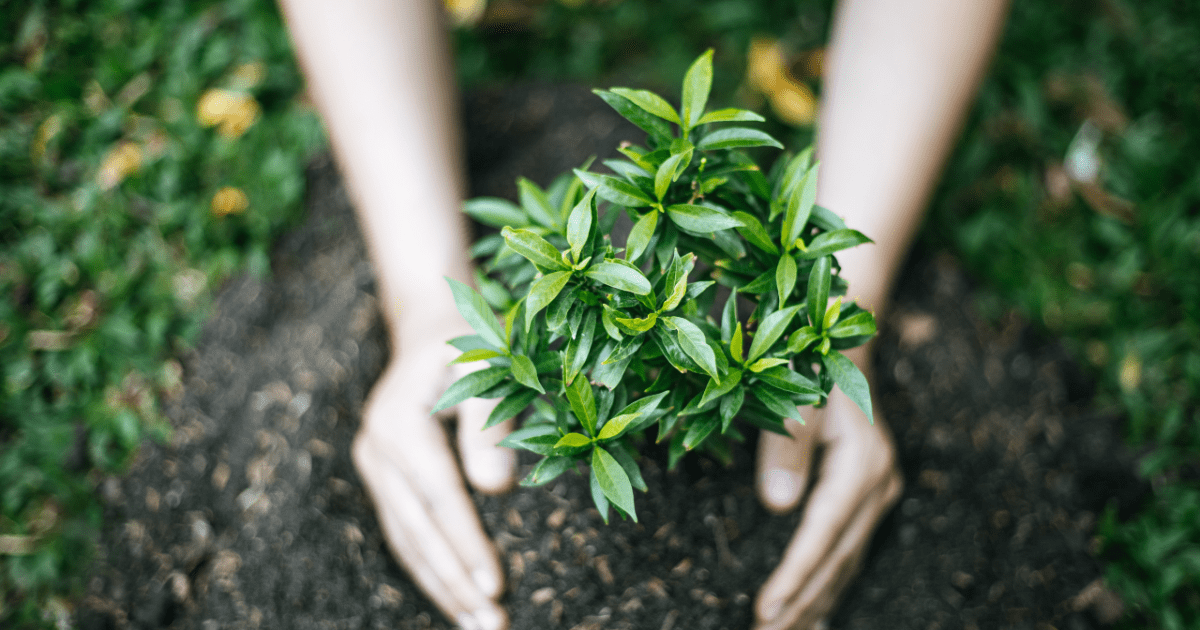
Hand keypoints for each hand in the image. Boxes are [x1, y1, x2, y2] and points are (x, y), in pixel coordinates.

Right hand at [352, 334, 515, 629]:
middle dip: (455, 583)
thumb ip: (490, 423)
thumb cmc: (469, 342)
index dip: (467, 544)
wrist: (429, 327)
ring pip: (406, 540)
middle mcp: (377, 449)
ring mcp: (375, 466)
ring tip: (476, 626)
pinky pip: (405, 533)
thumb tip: (496, 488)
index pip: (439, 497)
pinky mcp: (383, 479)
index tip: (496, 586)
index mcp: (399, 422)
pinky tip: (454, 600)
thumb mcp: (487, 366)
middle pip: (417, 530)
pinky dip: (429, 569)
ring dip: (441, 588)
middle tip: (491, 625)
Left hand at [753, 351, 902, 629]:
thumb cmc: (811, 366)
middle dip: (802, 603)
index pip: (821, 535)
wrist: (844, 344)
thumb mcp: (795, 398)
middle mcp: (878, 485)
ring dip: (815, 600)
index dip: (793, 576)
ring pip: (846, 561)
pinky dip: (830, 583)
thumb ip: (785, 449)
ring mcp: (880, 491)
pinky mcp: (871, 494)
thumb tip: (776, 505)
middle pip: (837, 558)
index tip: (764, 610)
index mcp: (861, 465)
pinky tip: (815, 610)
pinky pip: (850, 550)